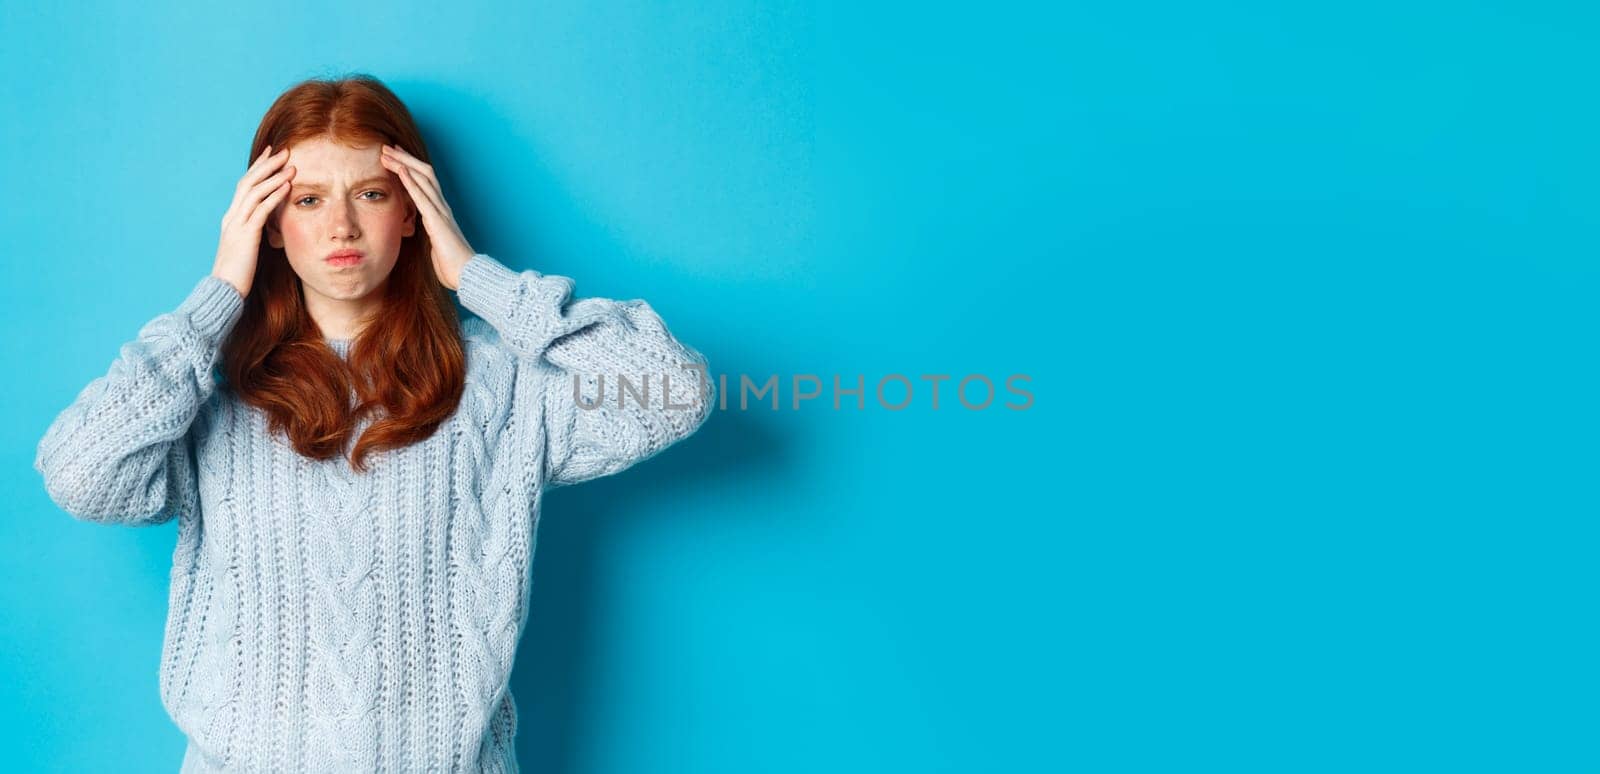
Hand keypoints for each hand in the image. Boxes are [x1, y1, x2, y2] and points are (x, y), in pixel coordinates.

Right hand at [212, 145, 295, 297]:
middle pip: (248, 182)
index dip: (258, 168)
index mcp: (232, 218)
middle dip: (267, 165)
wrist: (224, 290)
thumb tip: (269, 227)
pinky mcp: (245, 236)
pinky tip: (287, 187)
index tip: (273, 154)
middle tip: (285, 151)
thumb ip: (256, 233)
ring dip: (273, 176)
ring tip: (291, 164)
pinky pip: (261, 210)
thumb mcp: (248, 248)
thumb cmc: (238, 273)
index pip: (245, 186)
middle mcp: (232, 217)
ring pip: (254, 192)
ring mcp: (236, 225)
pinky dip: (274, 196)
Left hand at [380, 144, 474, 289]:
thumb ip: (427, 237)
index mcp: (440, 213)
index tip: (395, 156)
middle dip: (404, 158)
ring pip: (422, 179)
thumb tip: (418, 237)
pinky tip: (400, 170)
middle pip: (424, 173)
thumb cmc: (452, 266)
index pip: (425, 183)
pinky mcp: (437, 220)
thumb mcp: (434, 247)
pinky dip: (411, 181)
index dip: (409, 167)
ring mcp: (441, 211)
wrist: (467, 275)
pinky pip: (422, 196)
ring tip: (387, 153)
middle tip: (387, 146)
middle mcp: (441, 207)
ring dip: (404, 163)